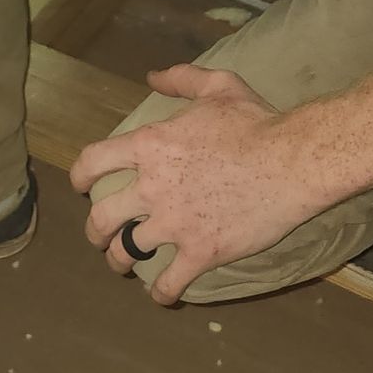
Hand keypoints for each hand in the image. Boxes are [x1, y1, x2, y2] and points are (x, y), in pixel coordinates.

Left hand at [69, 64, 318, 303]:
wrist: (292, 161)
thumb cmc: (256, 122)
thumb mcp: (217, 86)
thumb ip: (181, 79)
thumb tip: (152, 77)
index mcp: (150, 146)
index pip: (92, 162)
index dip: (79, 176)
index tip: (80, 185)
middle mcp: (152, 188)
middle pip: (101, 217)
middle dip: (95, 230)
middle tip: (99, 235)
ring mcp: (174, 224)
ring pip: (126, 253)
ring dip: (119, 261)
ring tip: (122, 265)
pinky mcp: (201, 251)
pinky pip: (170, 282)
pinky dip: (162, 293)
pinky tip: (162, 295)